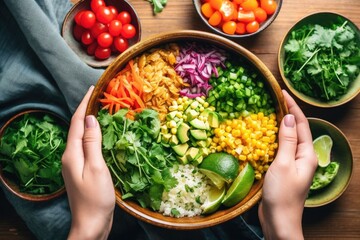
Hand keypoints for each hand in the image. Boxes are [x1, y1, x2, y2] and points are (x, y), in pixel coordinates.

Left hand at [62, 86, 114, 239]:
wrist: (91, 224)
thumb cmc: (96, 198)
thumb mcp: (96, 168)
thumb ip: (92, 143)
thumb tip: (91, 119)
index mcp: (72, 153)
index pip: (78, 123)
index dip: (84, 104)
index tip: (92, 89)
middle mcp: (70, 156)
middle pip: (77, 127)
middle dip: (86, 110)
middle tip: (98, 96)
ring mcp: (75, 164)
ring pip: (81, 136)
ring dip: (89, 122)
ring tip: (100, 109)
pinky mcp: (82, 170)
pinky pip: (86, 146)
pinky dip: (93, 135)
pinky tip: (100, 134)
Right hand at [258, 90, 317, 239]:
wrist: (278, 220)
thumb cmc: (282, 193)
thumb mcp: (284, 163)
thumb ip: (287, 140)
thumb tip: (289, 117)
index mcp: (307, 154)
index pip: (301, 124)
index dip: (292, 107)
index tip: (282, 92)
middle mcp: (302, 157)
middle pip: (296, 130)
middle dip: (287, 113)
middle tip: (275, 99)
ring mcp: (292, 164)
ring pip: (287, 139)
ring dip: (279, 125)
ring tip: (268, 112)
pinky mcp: (282, 170)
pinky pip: (279, 149)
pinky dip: (272, 139)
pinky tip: (262, 135)